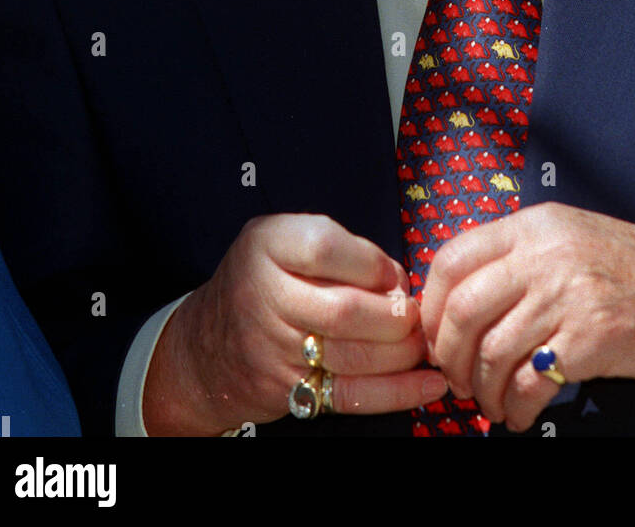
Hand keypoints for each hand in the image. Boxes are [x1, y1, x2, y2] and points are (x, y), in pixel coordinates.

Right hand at [143, 213, 446, 434]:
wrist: (204, 349)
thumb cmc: (262, 280)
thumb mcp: (282, 239)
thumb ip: (337, 246)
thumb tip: (397, 280)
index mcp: (267, 245)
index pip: (324, 247)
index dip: (370, 262)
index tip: (390, 273)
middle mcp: (266, 295)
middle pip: (346, 310)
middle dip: (395, 314)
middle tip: (413, 314)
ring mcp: (275, 348)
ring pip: (353, 356)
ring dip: (402, 352)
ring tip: (420, 343)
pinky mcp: (289, 390)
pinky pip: (352, 395)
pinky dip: (398, 393)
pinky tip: (429, 386)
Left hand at [420, 202, 634, 432]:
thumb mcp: (571, 239)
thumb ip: (519, 257)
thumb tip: (460, 299)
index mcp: (535, 226)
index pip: (453, 258)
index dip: (432, 305)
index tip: (435, 335)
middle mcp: (546, 254)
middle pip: (463, 309)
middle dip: (449, 355)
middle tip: (458, 380)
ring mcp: (569, 293)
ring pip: (492, 351)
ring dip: (483, 390)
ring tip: (493, 403)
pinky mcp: (594, 337)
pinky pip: (531, 382)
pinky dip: (517, 407)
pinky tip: (521, 415)